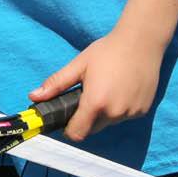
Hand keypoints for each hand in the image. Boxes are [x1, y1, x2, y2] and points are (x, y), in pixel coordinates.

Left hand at [30, 29, 162, 141]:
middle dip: (84, 118)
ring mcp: (132, 113)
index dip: (68, 128)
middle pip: (92, 129)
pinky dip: (118, 109)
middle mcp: (115, 113)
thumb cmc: (107, 51)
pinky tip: (119, 90)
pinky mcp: (144, 111)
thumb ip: (56, 84)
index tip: (66, 116)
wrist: (141, 42)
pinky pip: (124, 117)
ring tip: (104, 89)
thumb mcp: (78, 65)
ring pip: (109, 123)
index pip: (77, 133)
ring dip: (103, 113)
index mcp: (95, 103)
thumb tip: (33, 96)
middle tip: (85, 96)